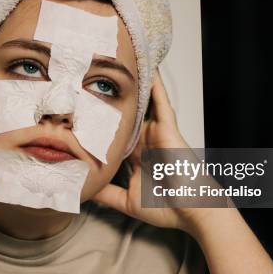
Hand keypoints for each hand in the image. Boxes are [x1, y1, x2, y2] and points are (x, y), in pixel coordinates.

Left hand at [92, 69, 209, 233]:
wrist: (193, 210)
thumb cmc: (168, 207)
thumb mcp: (127, 201)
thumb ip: (106, 193)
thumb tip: (83, 188)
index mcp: (136, 156)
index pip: (114, 136)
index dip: (98, 124)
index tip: (79, 112)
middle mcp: (144, 141)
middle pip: (124, 116)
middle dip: (109, 100)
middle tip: (90, 79)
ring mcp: (156, 132)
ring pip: (141, 104)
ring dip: (131, 86)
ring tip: (116, 63)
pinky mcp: (167, 127)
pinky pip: (160, 101)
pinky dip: (154, 85)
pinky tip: (147, 68)